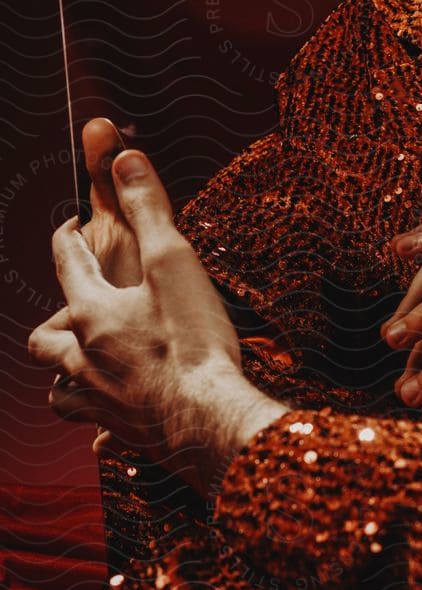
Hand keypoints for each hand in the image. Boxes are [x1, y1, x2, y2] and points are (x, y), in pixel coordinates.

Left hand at [28, 144, 285, 494]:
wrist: (209, 419)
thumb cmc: (191, 340)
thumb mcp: (174, 260)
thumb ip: (147, 208)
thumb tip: (124, 158)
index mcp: (92, 313)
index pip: (67, 263)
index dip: (68, 238)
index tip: (71, 225)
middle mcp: (84, 358)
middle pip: (44, 338)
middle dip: (54, 319)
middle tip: (75, 308)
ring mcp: (101, 399)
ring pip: (59, 389)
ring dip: (63, 374)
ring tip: (81, 366)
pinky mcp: (124, 431)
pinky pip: (96, 431)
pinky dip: (98, 423)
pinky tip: (110, 427)